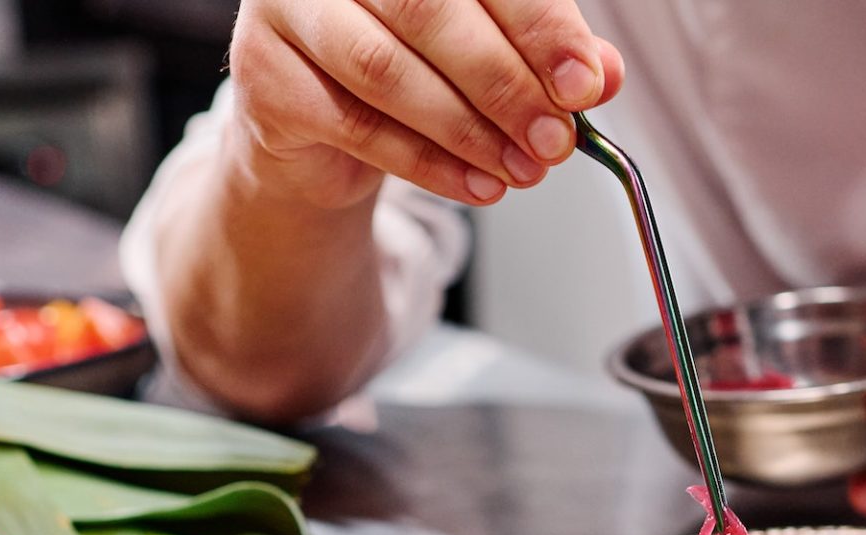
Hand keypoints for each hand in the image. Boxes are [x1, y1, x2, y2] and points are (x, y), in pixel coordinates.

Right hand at [229, 0, 624, 209]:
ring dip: (468, 130)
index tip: (583, 83)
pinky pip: (356, 125)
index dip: (539, 26)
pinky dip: (427, 164)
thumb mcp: (485, 58)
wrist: (315, 130)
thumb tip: (601, 75)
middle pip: (430, 10)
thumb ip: (540, 57)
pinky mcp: (265, 75)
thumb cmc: (406, 71)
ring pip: (388, 71)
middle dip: (506, 84)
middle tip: (555, 139)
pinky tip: (477, 186)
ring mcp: (290, 9)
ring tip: (522, 169)